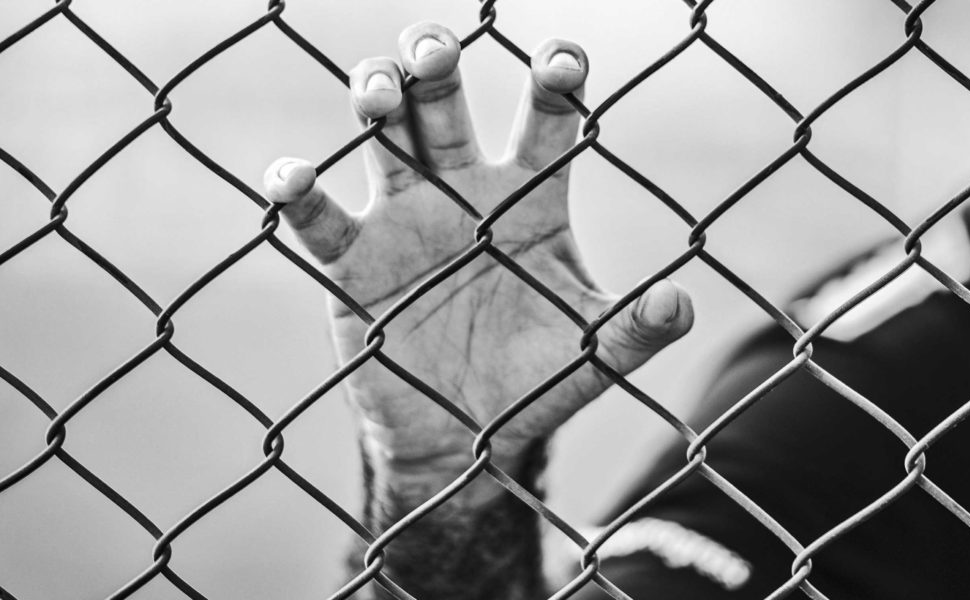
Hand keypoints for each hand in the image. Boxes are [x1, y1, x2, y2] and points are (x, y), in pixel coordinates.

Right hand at [263, 22, 692, 487]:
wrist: (462, 438)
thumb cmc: (533, 384)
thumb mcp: (589, 357)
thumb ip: (632, 331)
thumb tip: (678, 304)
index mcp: (531, 200)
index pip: (547, 125)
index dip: (554, 85)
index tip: (562, 62)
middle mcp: (465, 193)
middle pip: (446, 105)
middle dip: (438, 67)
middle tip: (436, 54)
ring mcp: (405, 221)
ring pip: (384, 137)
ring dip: (375, 100)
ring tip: (379, 90)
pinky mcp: (353, 262)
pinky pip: (320, 220)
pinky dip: (300, 196)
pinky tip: (291, 178)